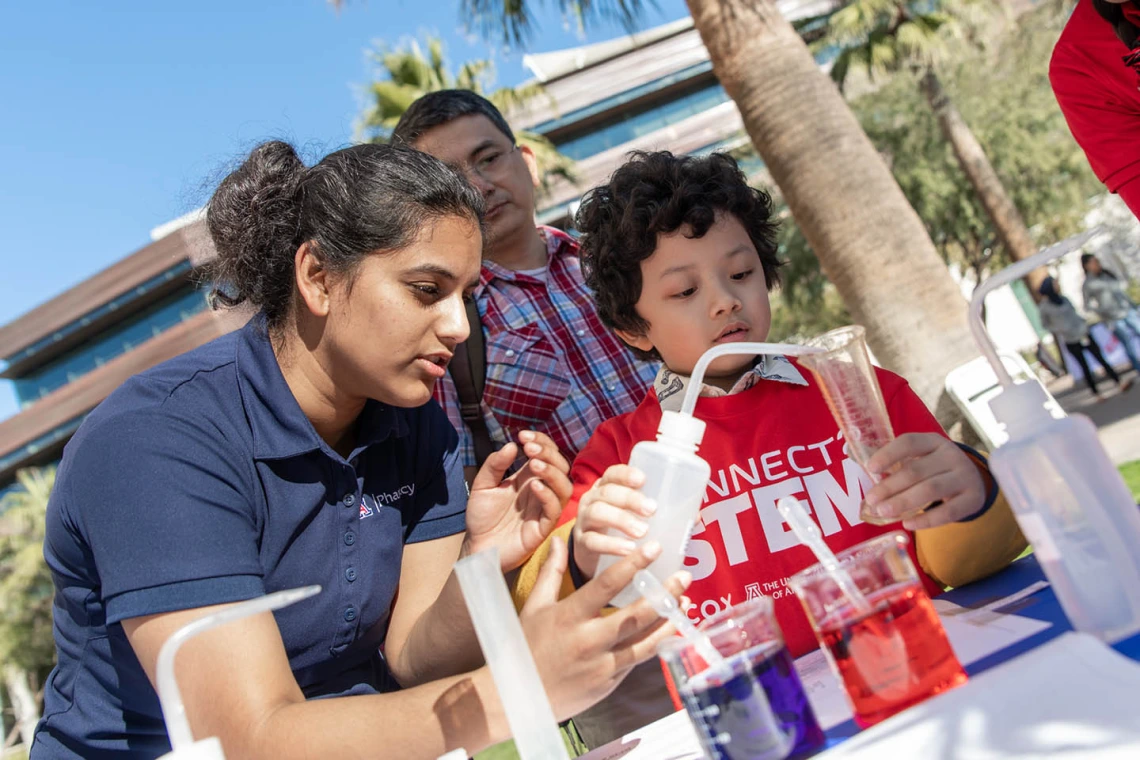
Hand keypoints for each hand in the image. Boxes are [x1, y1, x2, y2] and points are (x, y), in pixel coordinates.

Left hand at [464, 431, 571, 571]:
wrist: (477, 547)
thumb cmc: (481, 518)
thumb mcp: (482, 485)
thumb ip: (494, 465)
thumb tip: (511, 445)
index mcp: (529, 478)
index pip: (546, 453)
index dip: (540, 441)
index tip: (523, 435)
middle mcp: (540, 490)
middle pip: (561, 466)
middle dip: (548, 453)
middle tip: (529, 447)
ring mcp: (544, 508)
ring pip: (564, 486)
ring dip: (552, 472)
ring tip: (534, 464)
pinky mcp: (543, 527)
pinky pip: (555, 509)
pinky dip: (548, 495)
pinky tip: (533, 486)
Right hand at [521, 537, 690, 720]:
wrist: (519, 696)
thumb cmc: (525, 646)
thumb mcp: (534, 606)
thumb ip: (550, 572)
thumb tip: (558, 540)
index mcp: (570, 616)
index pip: (608, 585)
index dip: (634, 564)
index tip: (654, 548)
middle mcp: (590, 640)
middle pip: (636, 615)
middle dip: (664, 593)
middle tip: (683, 575)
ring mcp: (602, 664)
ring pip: (646, 641)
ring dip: (669, 620)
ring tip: (684, 602)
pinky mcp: (610, 682)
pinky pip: (639, 659)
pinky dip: (657, 643)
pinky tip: (670, 628)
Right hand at [571, 465, 655, 578]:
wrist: (592, 554)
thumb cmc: (618, 528)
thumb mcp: (634, 515)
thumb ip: (661, 514)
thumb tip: (693, 517)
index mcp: (607, 488)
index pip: (613, 474)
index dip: (626, 474)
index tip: (643, 479)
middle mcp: (592, 500)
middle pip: (607, 492)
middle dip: (629, 499)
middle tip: (652, 510)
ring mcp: (584, 520)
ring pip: (597, 513)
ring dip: (621, 520)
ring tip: (642, 532)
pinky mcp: (581, 543)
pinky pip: (592, 541)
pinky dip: (611, 545)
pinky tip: (628, 550)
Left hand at [863, 433, 986, 530]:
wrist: (974, 481)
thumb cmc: (935, 470)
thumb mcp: (921, 459)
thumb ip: (896, 463)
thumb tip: (856, 462)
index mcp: (933, 442)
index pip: (909, 443)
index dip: (888, 454)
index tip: (870, 469)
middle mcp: (951, 456)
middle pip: (916, 471)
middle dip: (890, 486)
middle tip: (871, 500)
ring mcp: (965, 476)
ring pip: (930, 490)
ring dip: (903, 502)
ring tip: (882, 512)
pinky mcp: (973, 499)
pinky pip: (948, 512)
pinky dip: (926, 520)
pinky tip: (907, 523)